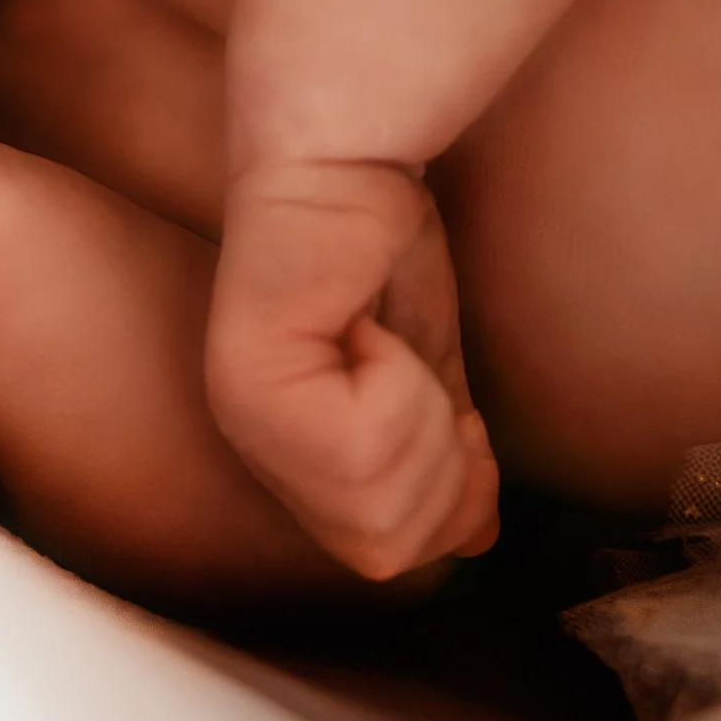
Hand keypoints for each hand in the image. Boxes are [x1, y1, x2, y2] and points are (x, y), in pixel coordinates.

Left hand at [206, 158, 501, 579]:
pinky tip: (362, 323)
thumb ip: (445, 456)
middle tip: (416, 368)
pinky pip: (361, 446)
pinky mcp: (248, 381)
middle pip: (385, 550)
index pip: (387, 557)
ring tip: (386, 341)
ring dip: (421, 417)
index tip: (456, 410)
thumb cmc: (380, 252)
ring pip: (375, 510)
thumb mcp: (432, 376)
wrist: (347, 163)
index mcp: (291, 461)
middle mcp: (253, 453)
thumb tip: (477, 540)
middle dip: (442, 464)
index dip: (451, 496)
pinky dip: (397, 383)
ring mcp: (243, 421)